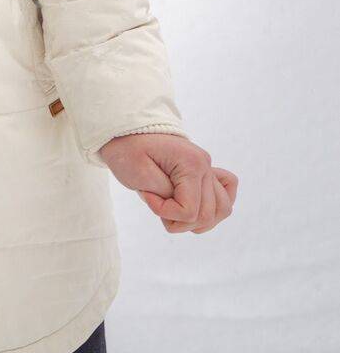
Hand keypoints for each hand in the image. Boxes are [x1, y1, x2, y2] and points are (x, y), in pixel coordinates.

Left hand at [98, 132, 237, 233]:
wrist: (127, 132)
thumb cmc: (129, 150)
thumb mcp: (138, 172)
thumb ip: (165, 194)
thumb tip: (185, 210)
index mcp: (191, 163)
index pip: (189, 211)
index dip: (165, 212)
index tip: (146, 195)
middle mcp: (205, 165)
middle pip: (206, 215)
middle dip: (178, 220)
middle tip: (156, 204)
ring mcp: (208, 169)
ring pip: (221, 210)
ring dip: (196, 220)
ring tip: (172, 208)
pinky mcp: (206, 173)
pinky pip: (226, 195)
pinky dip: (213, 208)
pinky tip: (195, 207)